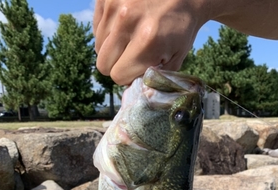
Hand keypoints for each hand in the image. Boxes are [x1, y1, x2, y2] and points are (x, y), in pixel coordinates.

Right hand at [93, 0, 207, 84]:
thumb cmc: (180, 27)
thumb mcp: (175, 57)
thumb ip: (154, 78)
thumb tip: (133, 93)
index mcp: (147, 42)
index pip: (118, 76)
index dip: (128, 75)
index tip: (138, 67)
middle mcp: (127, 21)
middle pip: (103, 63)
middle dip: (117, 64)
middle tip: (132, 55)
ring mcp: (115, 5)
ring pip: (98, 46)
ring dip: (112, 47)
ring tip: (130, 38)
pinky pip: (97, 27)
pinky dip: (108, 31)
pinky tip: (125, 25)